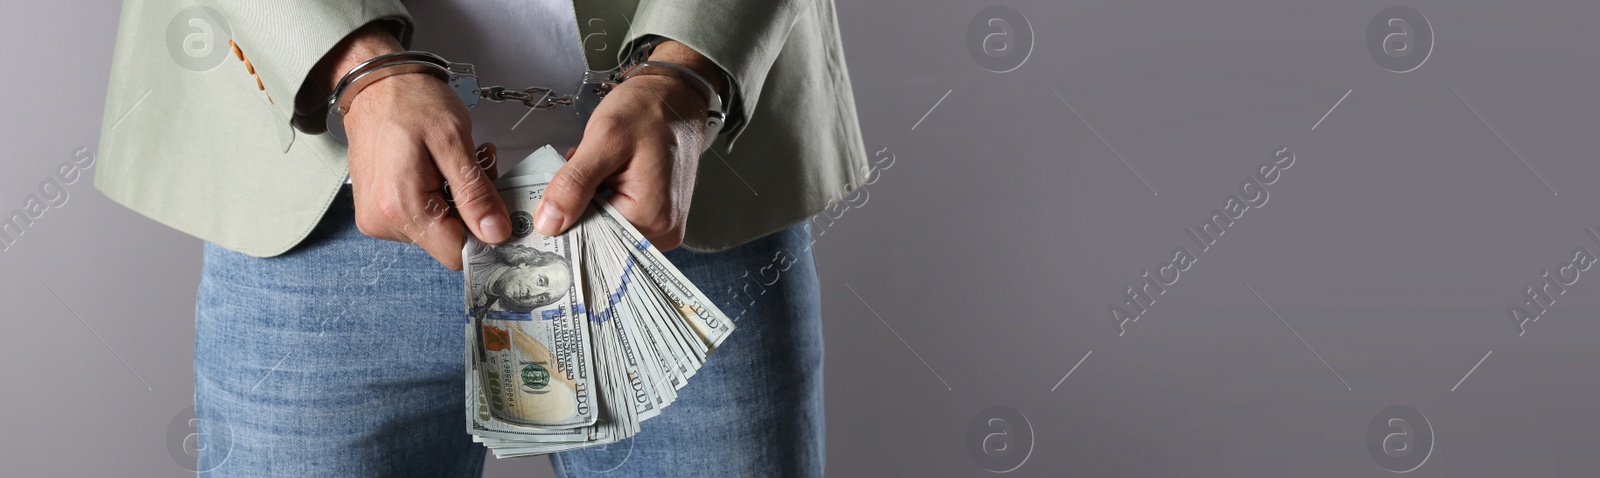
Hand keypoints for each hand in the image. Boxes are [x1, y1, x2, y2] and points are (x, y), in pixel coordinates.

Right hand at [315, 23, 510, 269]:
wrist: (373, 83)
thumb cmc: (411, 101)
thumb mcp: (453, 141)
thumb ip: (475, 193)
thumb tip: (495, 233)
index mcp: (400, 207)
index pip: (456, 253)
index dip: (484, 234)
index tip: (497, 204)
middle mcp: (382, 221)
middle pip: (447, 241)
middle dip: (471, 210)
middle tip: (480, 167)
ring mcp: (376, 218)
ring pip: (437, 230)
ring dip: (457, 201)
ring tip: (459, 161)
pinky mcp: (377, 210)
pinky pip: (420, 217)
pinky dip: (439, 197)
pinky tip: (442, 168)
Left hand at [534, 41, 720, 250]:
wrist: (676, 96)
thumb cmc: (648, 111)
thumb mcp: (604, 138)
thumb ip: (574, 183)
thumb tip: (548, 224)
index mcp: (652, 218)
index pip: (592, 238)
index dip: (565, 220)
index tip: (552, 196)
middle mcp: (662, 232)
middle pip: (600, 235)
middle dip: (580, 206)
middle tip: (580, 170)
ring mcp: (663, 227)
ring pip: (606, 225)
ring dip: (590, 200)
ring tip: (598, 167)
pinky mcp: (658, 217)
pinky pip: (619, 218)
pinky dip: (603, 197)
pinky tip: (606, 174)